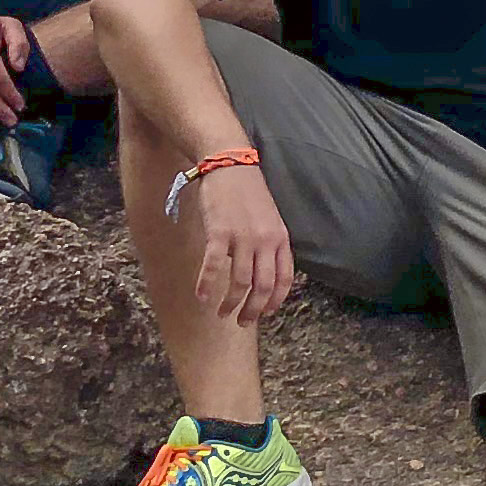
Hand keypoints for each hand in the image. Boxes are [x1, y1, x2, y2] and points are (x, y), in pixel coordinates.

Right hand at [189, 164, 296, 327]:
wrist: (229, 163)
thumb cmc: (247, 192)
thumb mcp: (269, 218)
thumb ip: (269, 245)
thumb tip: (262, 273)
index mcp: (280, 238)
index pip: (284, 279)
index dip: (275, 301)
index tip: (265, 313)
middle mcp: (265, 240)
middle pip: (263, 287)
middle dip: (252, 310)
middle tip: (242, 322)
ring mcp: (243, 237)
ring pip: (239, 282)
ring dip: (230, 303)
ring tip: (221, 313)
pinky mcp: (219, 232)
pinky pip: (214, 266)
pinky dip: (207, 285)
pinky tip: (201, 296)